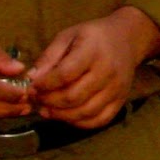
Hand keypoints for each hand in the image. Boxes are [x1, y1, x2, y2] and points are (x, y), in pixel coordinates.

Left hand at [29, 7, 159, 127]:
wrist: (127, 39)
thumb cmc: (93, 36)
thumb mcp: (68, 36)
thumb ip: (49, 57)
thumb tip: (32, 79)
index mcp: (93, 51)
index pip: (65, 74)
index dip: (44, 85)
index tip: (32, 86)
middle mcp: (108, 71)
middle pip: (73, 97)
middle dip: (49, 102)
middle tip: (37, 99)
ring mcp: (117, 88)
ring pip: (85, 112)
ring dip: (60, 115)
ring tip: (47, 110)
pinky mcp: (121, 100)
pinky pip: (99, 120)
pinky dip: (79, 123)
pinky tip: (67, 115)